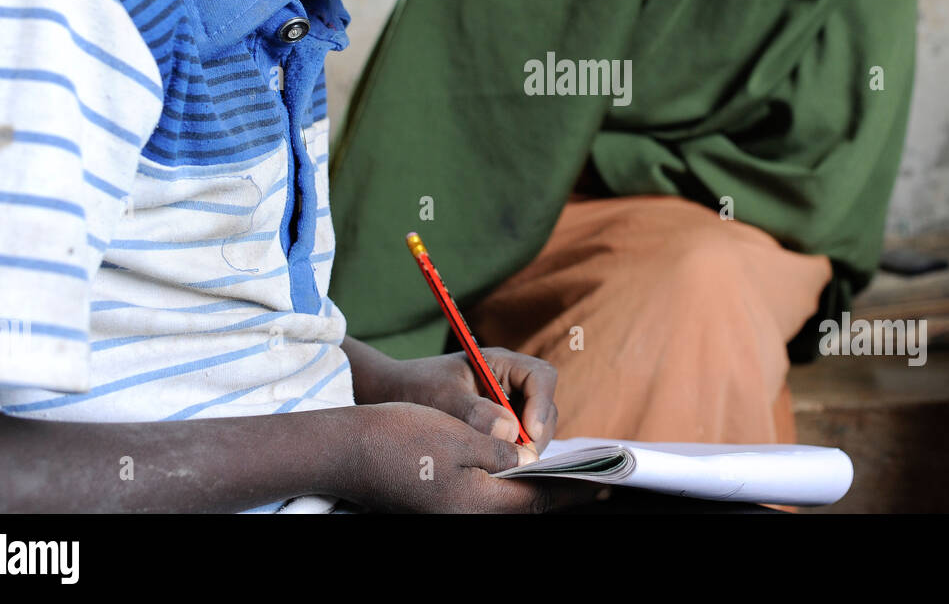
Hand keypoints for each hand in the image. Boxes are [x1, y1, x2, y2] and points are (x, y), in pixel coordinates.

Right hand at [326, 402, 582, 512]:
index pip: (539, 498)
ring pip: (504, 498)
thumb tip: (529, 458)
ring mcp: (450, 510)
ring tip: (560, 467)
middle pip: (524, 503)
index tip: (606, 480)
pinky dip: (506, 479)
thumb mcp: (458, 432)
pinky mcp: (438, 502)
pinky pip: (484, 493)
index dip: (574, 488)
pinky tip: (515, 463)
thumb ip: (500, 448)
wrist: (342, 450)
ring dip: (532, 482)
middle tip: (592, 476)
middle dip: (558, 488)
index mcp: (477, 504)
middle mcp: (466, 514)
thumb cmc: (398, 436)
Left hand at [364, 348, 559, 454]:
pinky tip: (494, 466)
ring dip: (527, 446)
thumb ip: (474, 411)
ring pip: (536, 427)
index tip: (529, 434)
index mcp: (501, 363)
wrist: (393, 396)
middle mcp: (511, 383)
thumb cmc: (416, 386)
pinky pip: (519, 441)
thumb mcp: (442, 396)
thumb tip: (509, 431)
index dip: (542, 404)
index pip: (542, 377)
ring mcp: (508, 405)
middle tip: (519, 460)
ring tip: (503, 465)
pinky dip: (513, 454)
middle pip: (545, 406)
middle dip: (537, 433)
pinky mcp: (501, 426)